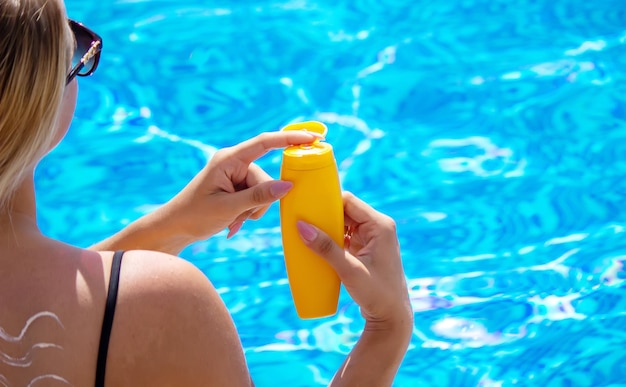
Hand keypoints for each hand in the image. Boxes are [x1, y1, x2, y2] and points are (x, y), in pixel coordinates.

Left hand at [158, 130, 321, 241]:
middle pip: (266, 177)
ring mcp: (235, 174)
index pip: (265, 142)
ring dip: (253, 210)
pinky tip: (233, 222)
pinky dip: (248, 212)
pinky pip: (256, 197)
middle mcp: (233, 162)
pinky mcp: (236, 186)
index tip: (313, 137)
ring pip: (264, 191)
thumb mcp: (228, 208)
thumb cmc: (195, 215)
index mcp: (228, 159)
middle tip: (240, 217)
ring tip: (233, 221)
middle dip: (260, 201)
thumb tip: (288, 185)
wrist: (174, 228)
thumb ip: (258, 196)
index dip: (290, 138)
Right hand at [296, 192, 412, 330]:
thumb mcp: (349, 270)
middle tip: (302, 218)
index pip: (350, 201)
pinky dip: (332, 237)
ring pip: (345, 223)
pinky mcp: (366, 248)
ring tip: (306, 229)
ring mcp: (373, 238)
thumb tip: (301, 226)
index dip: (328, 200)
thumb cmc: (377, 294)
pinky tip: (317, 243)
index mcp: (380, 225)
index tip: (306, 204)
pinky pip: (346, 235)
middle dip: (325, 214)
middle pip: (346, 210)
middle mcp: (378, 227)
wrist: (392, 317)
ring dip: (327, 226)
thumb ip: (326, 248)